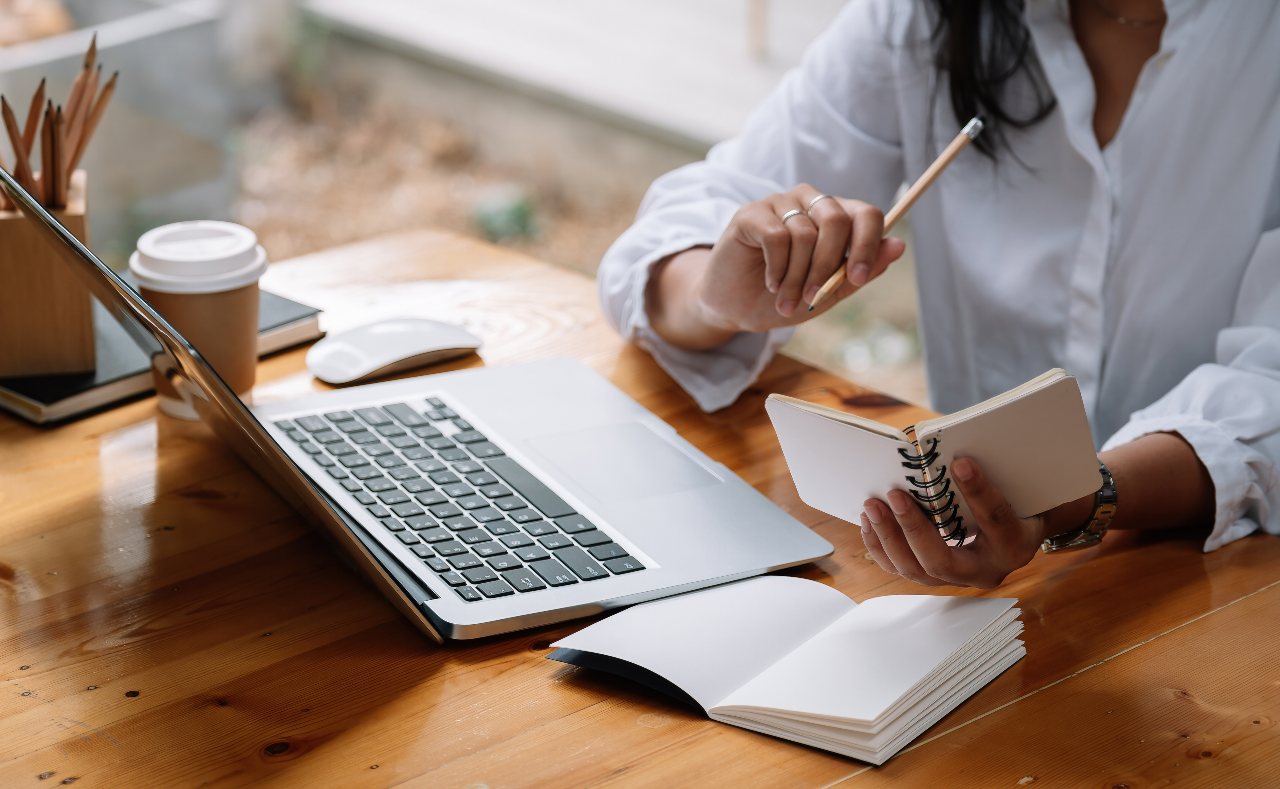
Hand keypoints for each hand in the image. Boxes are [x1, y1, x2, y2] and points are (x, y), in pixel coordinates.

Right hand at [660, 184, 904, 339]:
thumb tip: (899, 246)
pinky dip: (778, 268)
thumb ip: (861, 271)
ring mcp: (780, 203)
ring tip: (786, 300)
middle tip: (812, 297)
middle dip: (827, 267)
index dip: (868, 245)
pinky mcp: (751, 213)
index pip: (866, 214)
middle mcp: (810, 203)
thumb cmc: (784, 298)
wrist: (735, 308)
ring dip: (797, 278)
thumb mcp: (829, 293)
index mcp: (835, 218)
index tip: (859, 279)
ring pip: (805, 234)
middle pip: (837, 220)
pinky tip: (771, 283)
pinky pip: (777, 236)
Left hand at [859, 458, 1048, 588]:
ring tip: (873, 505)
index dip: (978, 492)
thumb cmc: (1019, 501)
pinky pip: (901, 569)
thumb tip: (954, 451)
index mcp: (1015, 544)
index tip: (959, 462)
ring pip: (916, 570)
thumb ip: (995, 473)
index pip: (996, 520)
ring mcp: (959, 578)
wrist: (1022, 529)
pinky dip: (881, 546)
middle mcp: (987, 570)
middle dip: (913, 528)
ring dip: (889, 537)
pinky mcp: (935, 577)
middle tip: (895, 495)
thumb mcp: (1017, 487)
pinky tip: (870, 521)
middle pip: (942, 561)